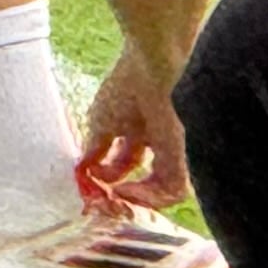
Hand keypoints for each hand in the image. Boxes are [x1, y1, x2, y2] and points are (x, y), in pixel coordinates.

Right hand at [77, 43, 190, 207]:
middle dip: (124, 190)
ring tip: (116, 193)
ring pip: (162, 188)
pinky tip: (127, 189)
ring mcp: (172, 149)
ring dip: (136, 198)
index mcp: (140, 127)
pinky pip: (174, 191)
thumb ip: (95, 148)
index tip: (92, 176)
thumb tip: (84, 167)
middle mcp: (158, 141)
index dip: (109, 173)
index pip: (128, 161)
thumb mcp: (102, 122)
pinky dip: (149, 197)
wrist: (152, 69)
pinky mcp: (184, 157)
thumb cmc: (126, 87)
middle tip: (107, 194)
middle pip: (145, 177)